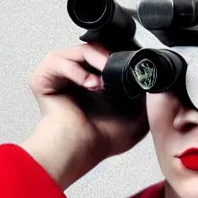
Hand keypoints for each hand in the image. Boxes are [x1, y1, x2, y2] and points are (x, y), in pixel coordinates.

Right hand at [27, 43, 149, 172]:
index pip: (107, 54)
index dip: (121, 53)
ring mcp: (58, 75)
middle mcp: (75, 75)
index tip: (134, 59)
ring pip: (80, 50)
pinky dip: (77, 71)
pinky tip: (91, 85)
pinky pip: (59, 61)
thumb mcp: (137, 113)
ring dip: (97, 61)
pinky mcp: (43, 77)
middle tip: (122, 66)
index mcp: (94, 80)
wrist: (81, 149)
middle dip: (111, 56)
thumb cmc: (102, 138)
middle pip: (95, 48)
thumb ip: (146, 94)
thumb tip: (155, 75)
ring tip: (106, 81)